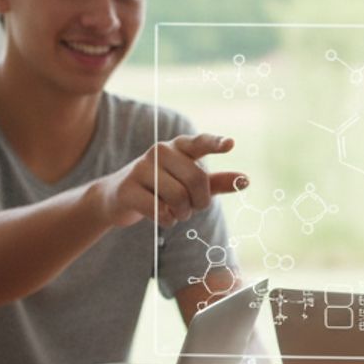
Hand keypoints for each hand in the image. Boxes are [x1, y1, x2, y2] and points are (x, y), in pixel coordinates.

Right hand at [91, 132, 248, 228]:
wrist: (118, 197)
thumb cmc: (162, 188)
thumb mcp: (190, 184)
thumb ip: (217, 182)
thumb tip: (246, 180)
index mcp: (178, 147)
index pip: (200, 142)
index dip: (215, 143)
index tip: (230, 144)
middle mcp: (160, 151)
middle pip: (196, 180)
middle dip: (200, 202)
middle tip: (191, 207)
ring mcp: (141, 168)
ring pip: (178, 198)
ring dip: (182, 213)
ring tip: (175, 212)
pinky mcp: (127, 188)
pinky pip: (159, 210)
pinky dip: (166, 220)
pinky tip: (162, 217)